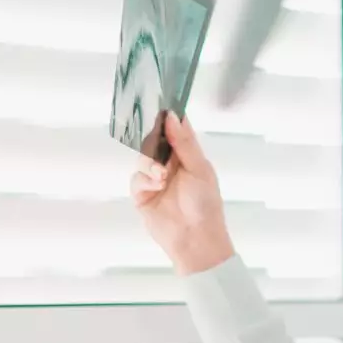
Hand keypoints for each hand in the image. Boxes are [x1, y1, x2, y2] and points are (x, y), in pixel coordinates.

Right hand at [131, 112, 235, 274]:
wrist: (196, 239)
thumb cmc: (205, 205)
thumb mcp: (200, 169)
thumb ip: (185, 143)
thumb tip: (171, 116)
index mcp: (188, 154)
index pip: (176, 128)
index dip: (169, 115)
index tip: (161, 102)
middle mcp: (170, 163)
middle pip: (154, 139)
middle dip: (153, 139)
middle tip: (156, 138)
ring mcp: (155, 178)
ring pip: (143, 157)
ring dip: (151, 163)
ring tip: (163, 176)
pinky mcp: (142, 194)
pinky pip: (136, 178)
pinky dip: (145, 179)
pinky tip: (157, 185)